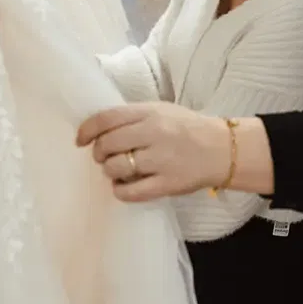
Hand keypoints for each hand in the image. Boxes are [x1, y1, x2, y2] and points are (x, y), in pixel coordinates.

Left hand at [76, 103, 232, 201]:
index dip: (87, 129)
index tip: (80, 140)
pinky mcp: (167, 184)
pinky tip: (123, 187)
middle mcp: (155, 134)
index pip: (107, 118)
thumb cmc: (188, 128)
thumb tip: (100, 128)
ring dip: (110, 171)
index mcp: (151, 112)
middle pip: (108, 144)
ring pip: (116, 168)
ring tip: (117, 170)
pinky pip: (131, 192)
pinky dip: (120, 191)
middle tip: (104, 157)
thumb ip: (134, 117)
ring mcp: (161, 160)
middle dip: (99, 153)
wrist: (222, 149)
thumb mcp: (162, 111)